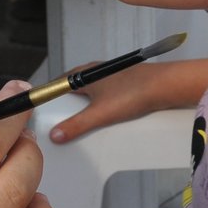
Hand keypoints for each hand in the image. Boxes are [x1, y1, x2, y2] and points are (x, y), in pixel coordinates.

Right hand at [48, 57, 207, 143]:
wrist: (165, 85)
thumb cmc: (132, 94)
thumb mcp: (100, 114)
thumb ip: (76, 125)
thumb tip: (54, 135)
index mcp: (83, 73)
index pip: (57, 84)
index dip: (49, 97)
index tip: (42, 112)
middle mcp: (94, 71)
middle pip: (72, 88)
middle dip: (66, 104)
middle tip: (60, 122)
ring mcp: (109, 76)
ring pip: (89, 91)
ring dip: (84, 105)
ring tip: (81, 122)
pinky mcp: (123, 82)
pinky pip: (103, 94)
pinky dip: (98, 105)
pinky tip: (103, 116)